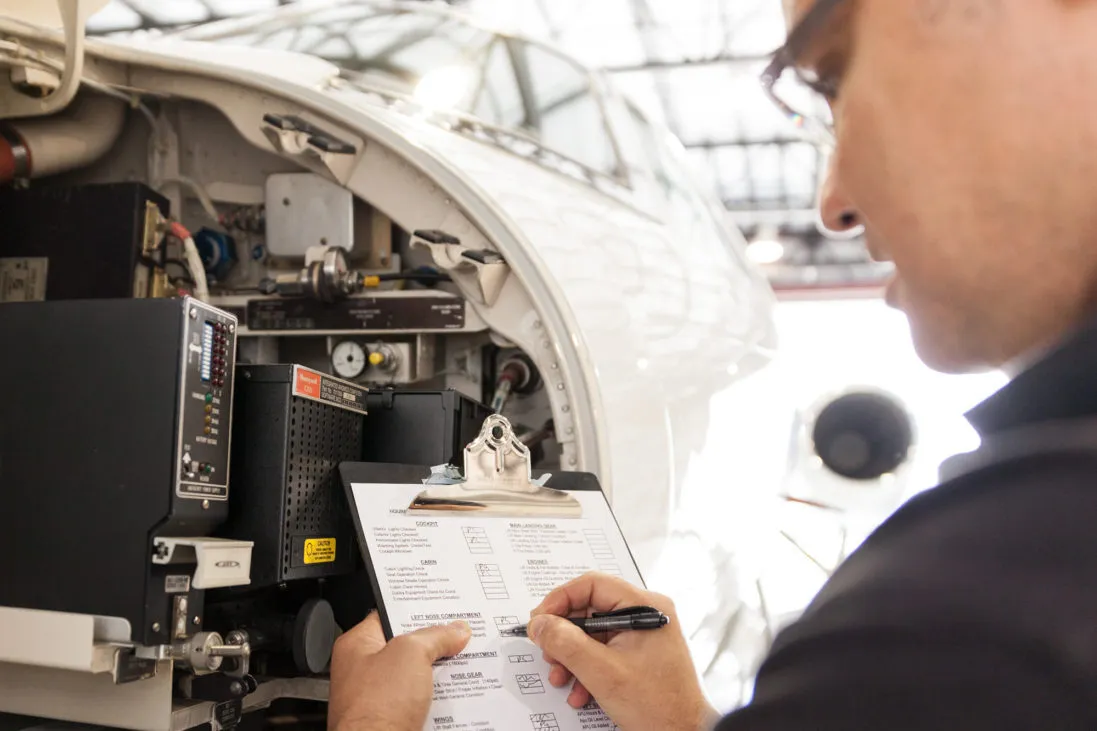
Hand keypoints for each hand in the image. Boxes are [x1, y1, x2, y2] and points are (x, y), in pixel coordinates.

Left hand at [328, 611, 471, 730]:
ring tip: (462, 667)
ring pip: (417, 677)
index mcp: (357, 646)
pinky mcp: (392, 720)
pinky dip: (438, 700)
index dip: (418, 610)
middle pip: (408, 648)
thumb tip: (454, 631)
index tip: (444, 611)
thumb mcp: (411, 654)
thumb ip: (435, 636)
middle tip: (459, 639)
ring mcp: (377, 698)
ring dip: (439, 675)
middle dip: (435, 645)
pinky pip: (421, 703)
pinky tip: (454, 696)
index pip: (390, 616)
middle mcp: (364, 671)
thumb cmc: (374, 709)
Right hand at [528, 572, 718, 730]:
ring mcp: (645, 635)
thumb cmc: (660, 706)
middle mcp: (647, 615)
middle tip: (549, 653)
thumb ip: (565, 643)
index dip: (560, 600)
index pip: (592, 584)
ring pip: (594, 634)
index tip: (540, 620)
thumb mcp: (602, 672)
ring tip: (562, 678)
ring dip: (572, 657)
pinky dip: (587, 669)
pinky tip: (580, 691)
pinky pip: (605, 651)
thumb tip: (540, 623)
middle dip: (564, 636)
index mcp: (645, 606)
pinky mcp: (641, 654)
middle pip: (591, 609)